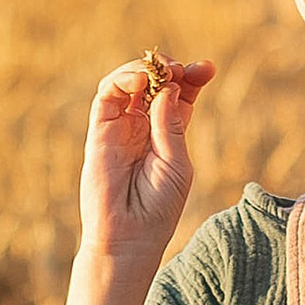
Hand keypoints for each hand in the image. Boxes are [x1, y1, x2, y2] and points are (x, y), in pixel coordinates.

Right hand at [78, 55, 213, 270]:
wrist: (129, 237)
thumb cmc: (158, 207)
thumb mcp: (177, 162)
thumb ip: (172, 124)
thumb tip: (168, 88)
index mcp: (167, 134)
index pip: (178, 95)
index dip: (191, 77)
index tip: (206, 67)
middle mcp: (142, 127)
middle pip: (154, 84)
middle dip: (169, 69)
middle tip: (181, 69)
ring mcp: (120, 127)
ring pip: (126, 83)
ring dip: (144, 69)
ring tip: (161, 71)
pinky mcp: (99, 131)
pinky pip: (106, 96)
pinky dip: (121, 80)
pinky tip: (140, 80)